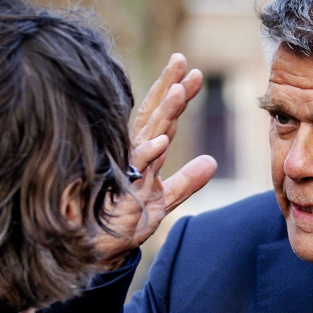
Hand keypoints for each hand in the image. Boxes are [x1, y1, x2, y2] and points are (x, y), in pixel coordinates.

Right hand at [93, 54, 216, 268]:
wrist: (101, 251)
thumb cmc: (124, 224)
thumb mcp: (163, 201)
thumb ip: (186, 181)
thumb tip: (211, 161)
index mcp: (144, 156)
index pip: (161, 119)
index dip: (176, 95)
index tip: (193, 73)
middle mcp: (133, 156)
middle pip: (153, 115)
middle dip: (168, 87)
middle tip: (182, 60)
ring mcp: (126, 170)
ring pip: (147, 135)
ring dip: (165, 112)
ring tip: (181, 90)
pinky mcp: (121, 190)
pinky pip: (137, 168)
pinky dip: (149, 153)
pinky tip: (163, 139)